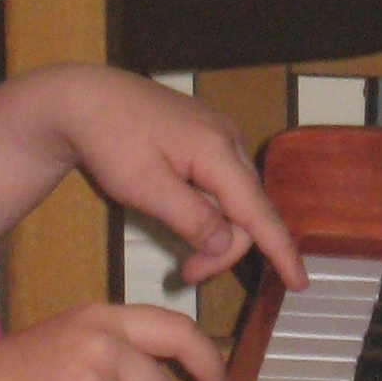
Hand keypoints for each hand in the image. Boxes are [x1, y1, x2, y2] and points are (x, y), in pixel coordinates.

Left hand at [62, 71, 307, 290]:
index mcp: (216, 151)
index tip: (299, 282)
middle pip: (246, 207)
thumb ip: (191, 217)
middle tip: (187, 275)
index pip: (258, 210)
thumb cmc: (109, 139)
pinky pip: (221, 181)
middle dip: (225, 248)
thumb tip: (228, 243)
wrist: (82, 98)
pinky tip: (185, 219)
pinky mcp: (202, 136)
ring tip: (184, 257)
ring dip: (217, 231)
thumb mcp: (144, 187)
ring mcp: (216, 134)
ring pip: (234, 196)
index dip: (280, 249)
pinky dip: (210, 209)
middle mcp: (227, 139)